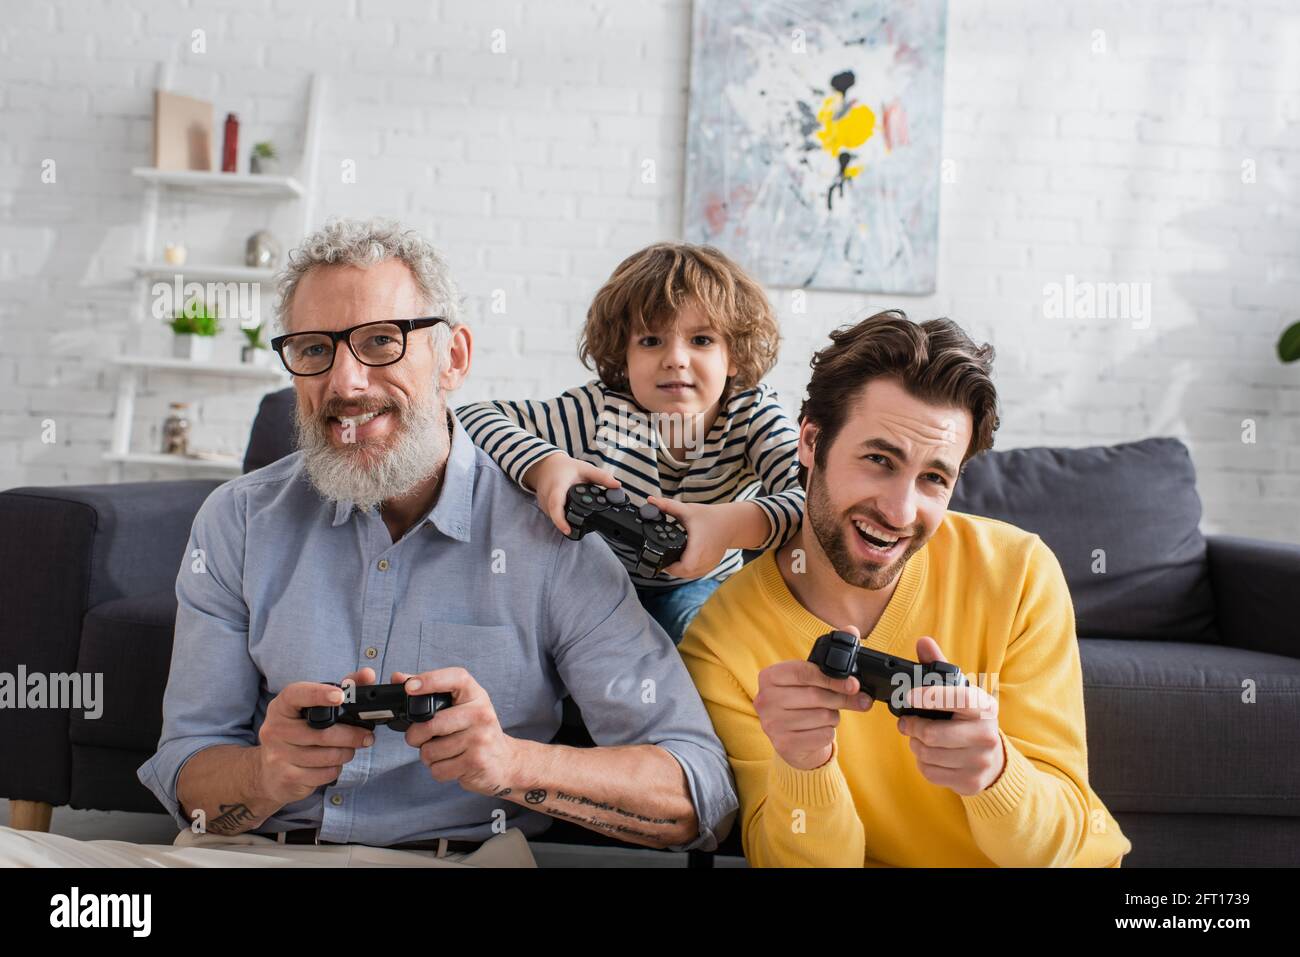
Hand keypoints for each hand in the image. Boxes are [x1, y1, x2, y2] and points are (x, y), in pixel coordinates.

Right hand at [254, 667, 376, 806]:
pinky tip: (333, 764)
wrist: (268, 773)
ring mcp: (278, 755)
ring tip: (349, 749)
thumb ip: (342, 689)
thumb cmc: (297, 733)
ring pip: (326, 756)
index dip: (319, 694)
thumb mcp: (311, 708)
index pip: (297, 694)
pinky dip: (335, 769)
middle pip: (322, 733)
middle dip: (351, 736)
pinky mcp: (286, 777)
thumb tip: (368, 674)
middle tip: (367, 737)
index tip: (340, 696)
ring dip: (346, 753)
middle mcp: (275, 729)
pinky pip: (323, 774)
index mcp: (281, 707)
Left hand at [394, 667, 524, 796]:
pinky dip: (438, 770)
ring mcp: (481, 738)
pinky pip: (439, 769)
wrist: (505, 761)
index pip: (456, 678)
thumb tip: (398, 677)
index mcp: (475, 695)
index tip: (410, 687)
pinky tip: (450, 764)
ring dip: (428, 756)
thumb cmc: (475, 730)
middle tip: (420, 738)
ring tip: (442, 752)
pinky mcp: (477, 762)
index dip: (431, 680)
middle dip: (415, 736)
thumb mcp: (459, 706)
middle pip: (431, 724)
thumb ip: (429, 691)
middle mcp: (481, 713)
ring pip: (431, 750)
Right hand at [523, 453, 620, 535]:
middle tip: (582, 523)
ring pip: (555, 518)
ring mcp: (544, 504)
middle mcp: (547, 496)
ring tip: (579, 513)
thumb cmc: (565, 468)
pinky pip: (554, 517)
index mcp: (557, 485)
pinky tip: (571, 511)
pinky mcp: (544, 508)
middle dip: (569, 522)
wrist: (546, 466)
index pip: (556, 504)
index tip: (568, 530)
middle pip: (556, 515)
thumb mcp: (585, 468)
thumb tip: (617, 485)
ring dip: (567, 519)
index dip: (560, 519)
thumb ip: (601, 477)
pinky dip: (563, 516)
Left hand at [647, 497, 743, 578]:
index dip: (671, 566)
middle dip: (672, 568)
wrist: (731, 523)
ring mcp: (709, 564)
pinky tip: (683, 560)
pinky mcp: (711, 566)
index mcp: (698, 546)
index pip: (684, 567)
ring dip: (680, 570)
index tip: (663, 558)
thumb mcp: (687, 510)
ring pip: (690, 576)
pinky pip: (696, 574)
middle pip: (684, 574)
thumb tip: (650, 500)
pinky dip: (688, 570)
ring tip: (672, 558)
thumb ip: (667, 506)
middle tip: (664, 557)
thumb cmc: (710, 517)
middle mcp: (705, 558)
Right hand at [754, 625, 873, 770]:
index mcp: (769, 676)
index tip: (854, 683)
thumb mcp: (811, 678)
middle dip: (843, 698)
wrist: (791, 740)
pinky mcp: (783, 744)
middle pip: (815, 696)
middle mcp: (765, 699)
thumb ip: (830, 656)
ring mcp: (771, 723)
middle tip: (860, 700)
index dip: (832, 678)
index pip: (803, 672)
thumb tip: (851, 630)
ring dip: (834, 716)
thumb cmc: (802, 702)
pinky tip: (820, 730)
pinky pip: (822, 735)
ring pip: (821, 716)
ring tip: (829, 715)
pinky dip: (829, 733)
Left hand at [895, 637, 1004, 795]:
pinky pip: (931, 773)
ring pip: (928, 755)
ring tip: (919, 738)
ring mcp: (980, 761)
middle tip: (906, 724)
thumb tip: (923, 642)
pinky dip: (923, 763)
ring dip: (915, 746)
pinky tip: (930, 755)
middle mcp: (987, 735)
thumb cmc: (970, 720)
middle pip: (934, 734)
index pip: (958, 698)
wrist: (994, 760)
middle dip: (912, 728)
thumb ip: (938, 667)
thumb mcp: (959, 693)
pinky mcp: (971, 782)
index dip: (931, 696)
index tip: (908, 696)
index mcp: (984, 707)